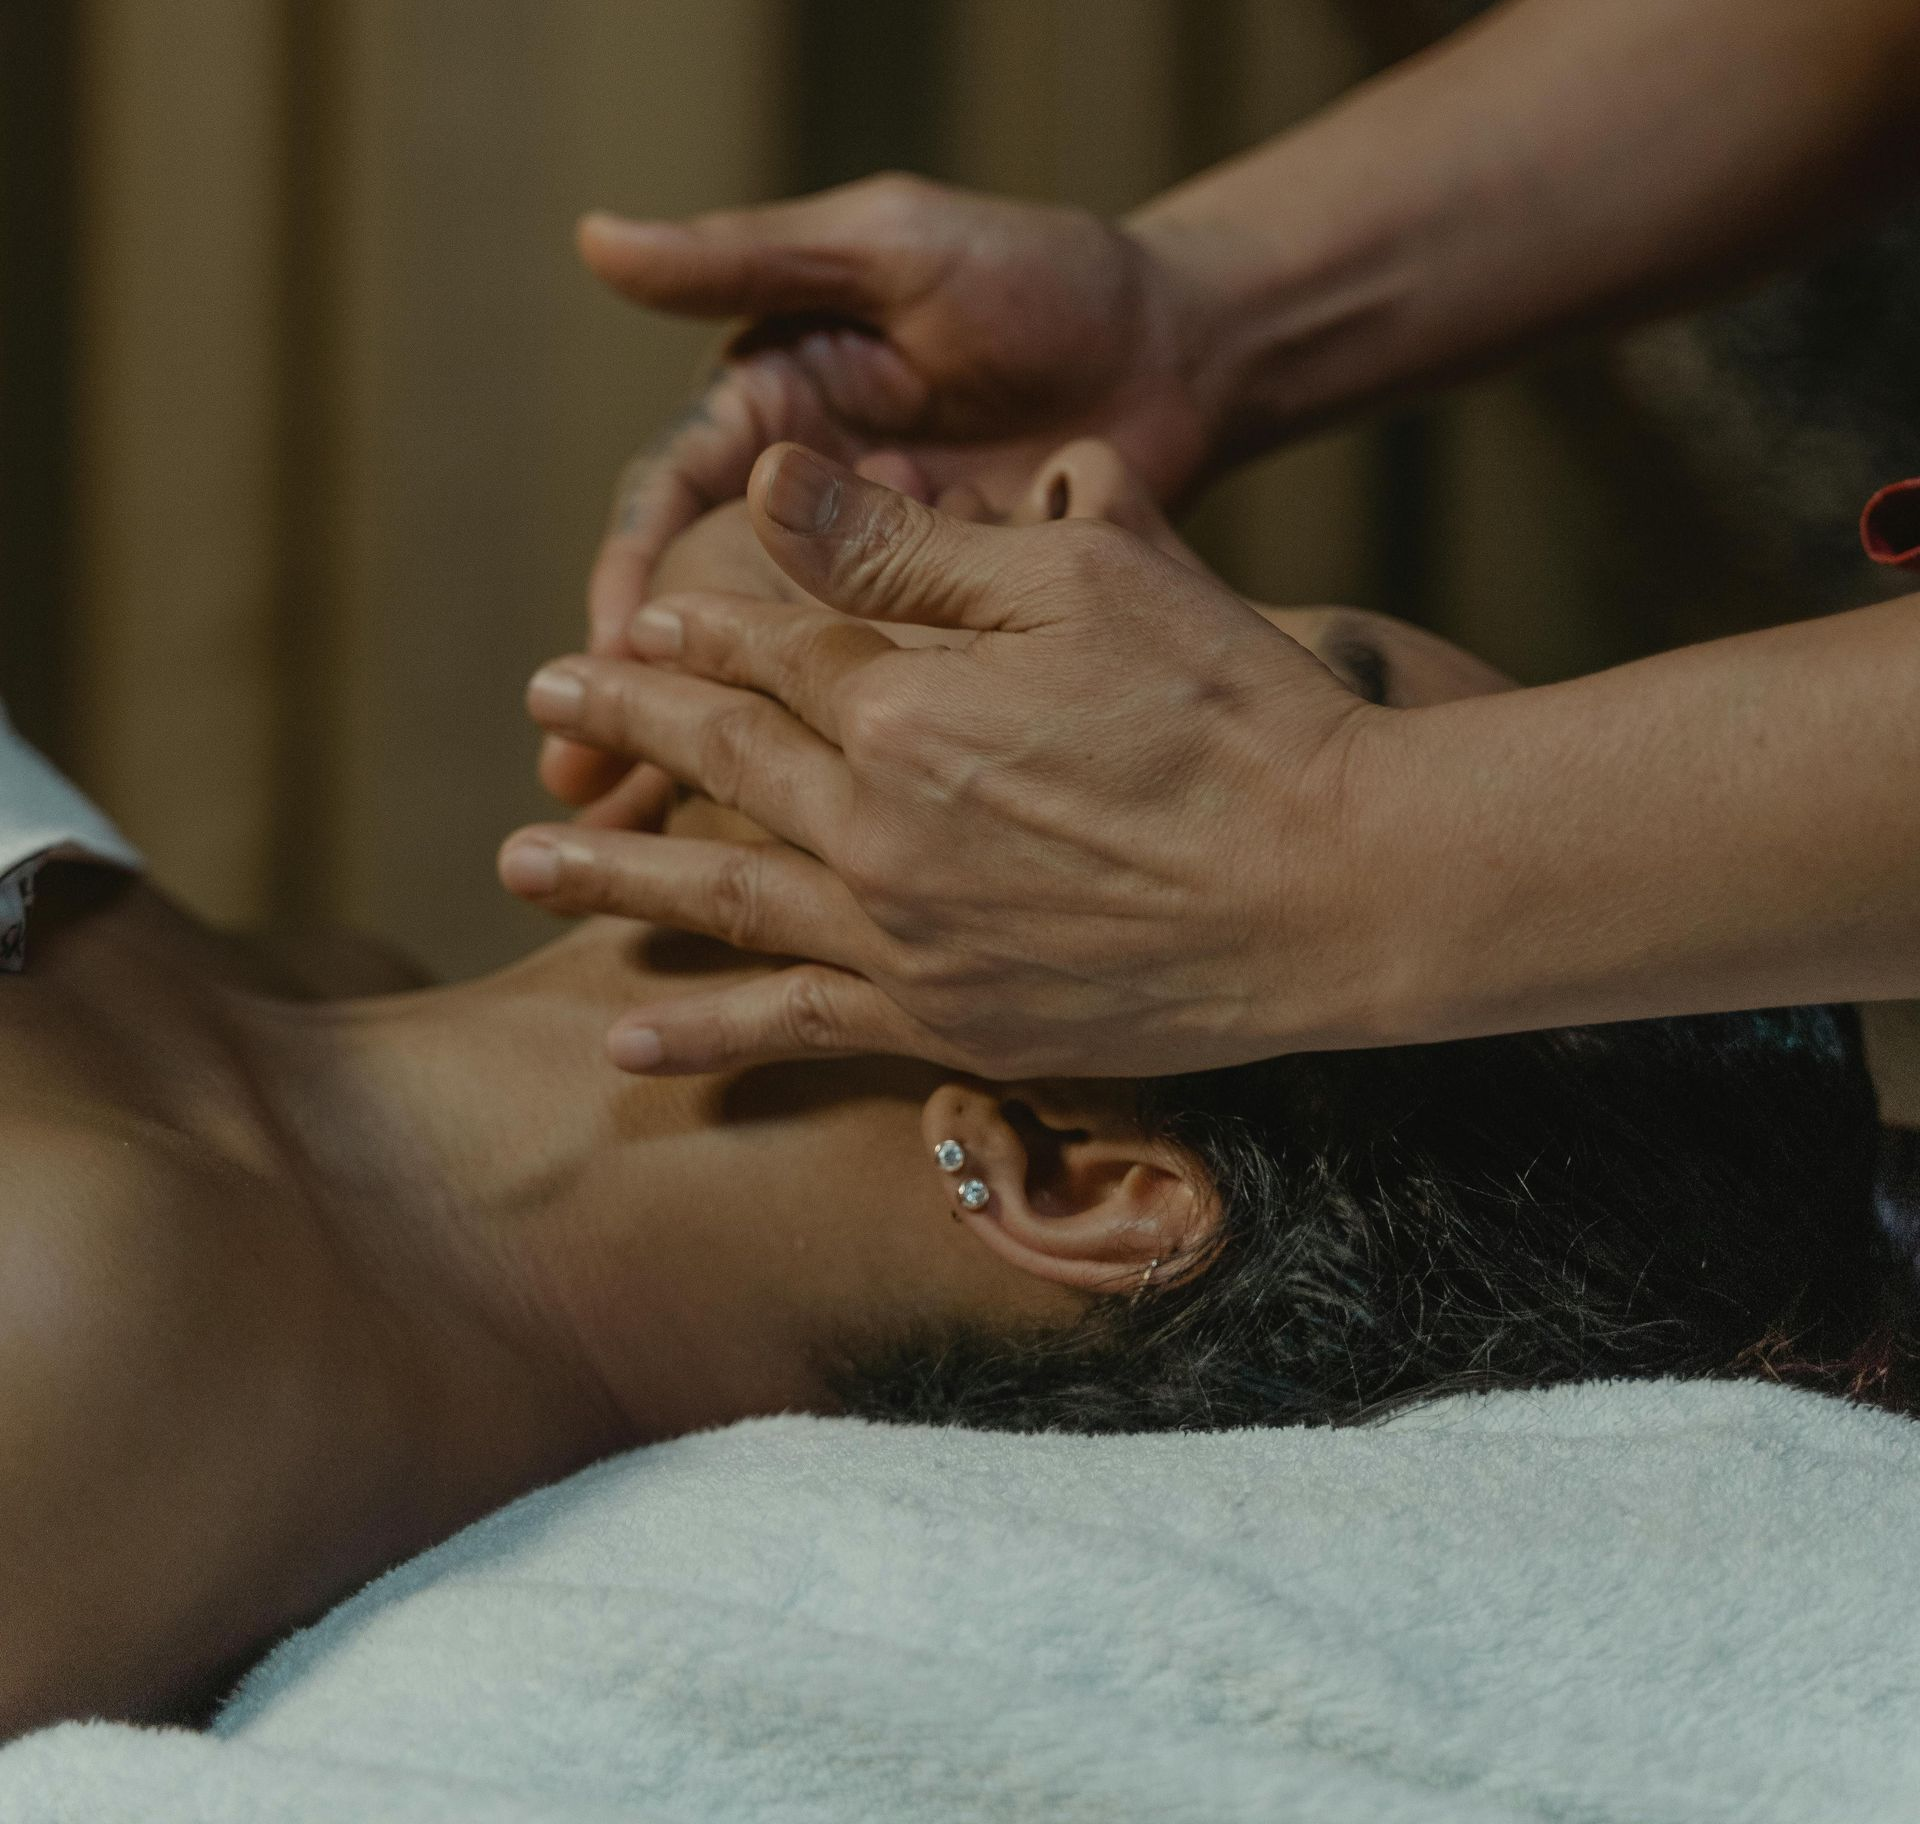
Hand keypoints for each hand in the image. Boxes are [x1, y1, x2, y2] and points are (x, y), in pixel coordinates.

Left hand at [504, 444, 1390, 1079]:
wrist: (1342, 889)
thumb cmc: (1237, 714)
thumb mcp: (1087, 581)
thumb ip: (916, 549)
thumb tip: (774, 483)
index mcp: (907, 705)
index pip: (773, 653)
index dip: (702, 631)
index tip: (639, 625)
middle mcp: (880, 828)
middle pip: (723, 763)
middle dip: (626, 725)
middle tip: (548, 703)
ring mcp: (909, 938)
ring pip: (725, 901)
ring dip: (613, 880)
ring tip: (517, 864)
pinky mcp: (953, 1024)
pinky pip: (801, 1031)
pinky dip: (710, 1038)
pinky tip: (628, 1043)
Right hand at [540, 174, 1223, 807]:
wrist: (1184, 349)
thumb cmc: (1041, 275)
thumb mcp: (891, 248)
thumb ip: (753, 255)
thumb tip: (597, 242)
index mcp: (773, 423)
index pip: (669, 511)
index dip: (627, 584)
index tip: (601, 660)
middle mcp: (810, 513)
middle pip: (702, 616)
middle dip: (645, 698)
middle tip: (577, 784)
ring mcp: (883, 583)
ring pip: (781, 679)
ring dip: (723, 753)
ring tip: (657, 842)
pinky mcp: (954, 635)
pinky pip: (882, 706)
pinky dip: (842, 765)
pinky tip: (799, 838)